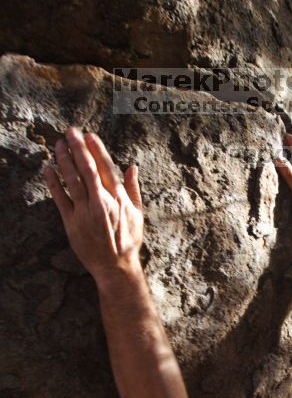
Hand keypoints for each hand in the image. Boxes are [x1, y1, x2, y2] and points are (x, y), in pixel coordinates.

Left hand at [43, 127, 143, 281]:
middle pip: (87, 169)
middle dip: (78, 147)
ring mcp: (85, 212)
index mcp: (118, 198)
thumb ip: (133, 189)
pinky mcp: (72, 222)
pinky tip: (48, 168)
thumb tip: (132, 167)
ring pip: (72, 179)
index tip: (89, 135)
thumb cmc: (128, 241)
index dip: (96, 149)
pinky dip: (53, 182)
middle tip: (70, 131)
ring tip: (58, 145)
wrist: (116, 266)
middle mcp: (102, 202)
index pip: (106, 167)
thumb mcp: (138, 214)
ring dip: (64, 159)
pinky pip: (60, 198)